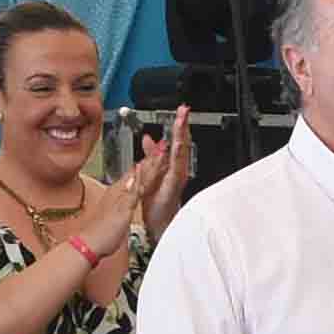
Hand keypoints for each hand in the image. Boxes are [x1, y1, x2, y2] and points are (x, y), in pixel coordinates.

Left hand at [128, 110, 192, 232]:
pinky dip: (175, 158)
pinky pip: (174, 169)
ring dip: (181, 137)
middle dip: (183, 126)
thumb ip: (151, 155)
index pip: (177, 140)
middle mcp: (178, 169)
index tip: (182, 110)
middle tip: (185, 110)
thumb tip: (148, 139)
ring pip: (181, 153)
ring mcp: (177, 177)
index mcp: (172, 164)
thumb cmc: (157, 201)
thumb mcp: (152, 172)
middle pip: (182, 143)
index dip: (179, 124)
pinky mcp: (172, 187)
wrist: (159, 223)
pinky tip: (173, 146)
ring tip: (182, 122)